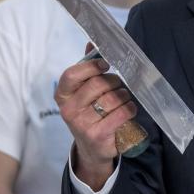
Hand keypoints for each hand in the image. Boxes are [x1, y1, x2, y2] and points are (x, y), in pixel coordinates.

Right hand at [55, 43, 137, 189]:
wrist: (92, 149)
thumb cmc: (90, 113)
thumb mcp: (84, 91)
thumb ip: (87, 68)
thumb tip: (92, 44)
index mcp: (63, 96)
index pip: (72, 74)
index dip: (91, 66)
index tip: (105, 64)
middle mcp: (69, 111)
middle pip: (98, 84)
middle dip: (115, 82)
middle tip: (119, 86)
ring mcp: (82, 125)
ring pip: (114, 98)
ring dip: (125, 96)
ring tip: (123, 100)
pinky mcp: (98, 137)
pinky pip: (122, 113)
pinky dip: (130, 109)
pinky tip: (127, 111)